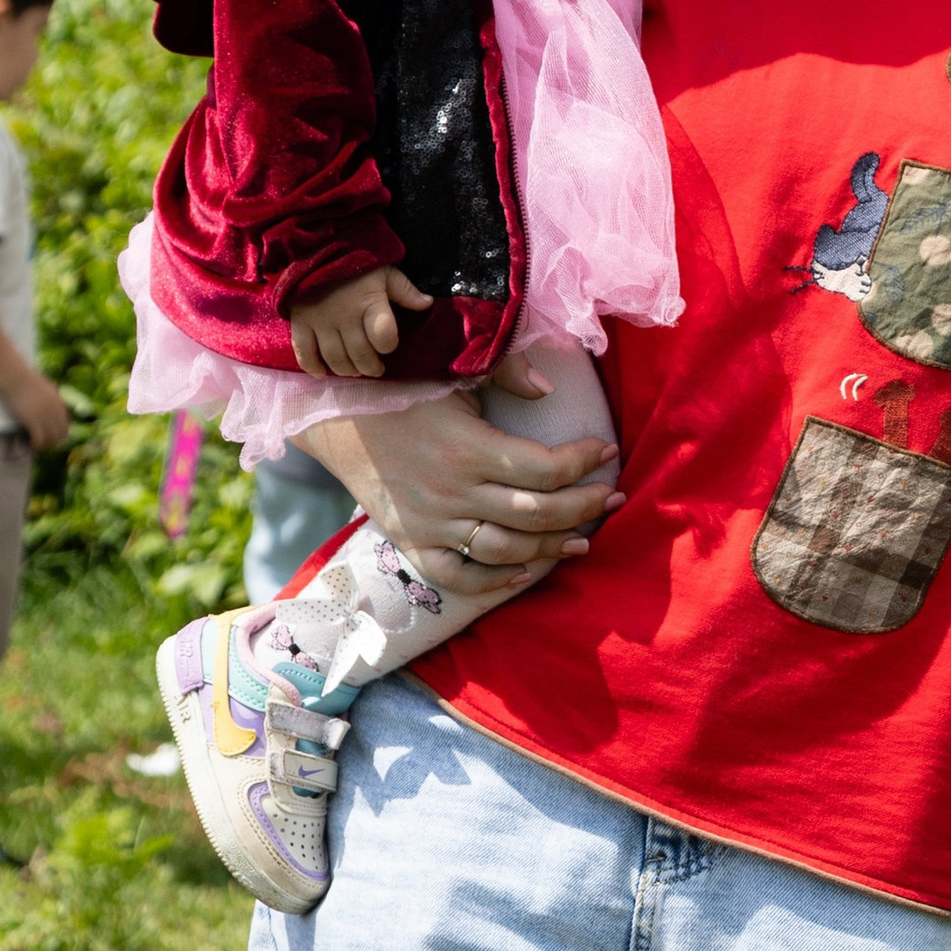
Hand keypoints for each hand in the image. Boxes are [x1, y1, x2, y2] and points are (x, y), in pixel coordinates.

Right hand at [12, 373, 73, 451]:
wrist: (15, 376)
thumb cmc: (25, 378)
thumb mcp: (46, 386)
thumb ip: (52, 396)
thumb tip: (53, 400)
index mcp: (59, 403)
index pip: (65, 426)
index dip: (58, 434)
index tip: (49, 436)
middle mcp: (55, 411)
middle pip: (61, 435)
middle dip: (52, 442)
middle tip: (42, 444)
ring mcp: (45, 417)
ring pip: (51, 440)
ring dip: (44, 445)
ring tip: (36, 446)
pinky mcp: (33, 421)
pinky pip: (39, 440)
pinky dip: (35, 445)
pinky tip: (30, 445)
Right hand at [289, 265, 434, 378]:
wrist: (314, 248)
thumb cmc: (355, 262)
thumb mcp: (384, 271)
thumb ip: (405, 290)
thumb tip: (427, 304)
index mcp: (368, 301)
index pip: (383, 335)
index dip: (388, 344)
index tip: (387, 344)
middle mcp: (344, 315)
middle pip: (360, 354)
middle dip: (371, 367)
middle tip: (375, 367)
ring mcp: (320, 321)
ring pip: (335, 358)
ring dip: (348, 370)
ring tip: (355, 369)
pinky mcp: (300, 323)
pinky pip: (304, 353)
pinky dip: (312, 367)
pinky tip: (321, 373)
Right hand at [300, 389, 620, 595]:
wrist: (337, 418)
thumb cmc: (403, 389)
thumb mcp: (451, 369)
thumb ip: (503, 371)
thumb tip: (548, 388)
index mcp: (467, 447)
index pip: (544, 467)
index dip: (584, 462)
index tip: (607, 449)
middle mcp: (452, 492)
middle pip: (536, 514)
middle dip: (585, 508)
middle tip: (613, 498)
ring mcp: (430, 524)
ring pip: (506, 550)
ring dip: (551, 549)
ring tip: (582, 539)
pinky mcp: (411, 542)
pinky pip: (458, 576)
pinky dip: (494, 581)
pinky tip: (525, 569)